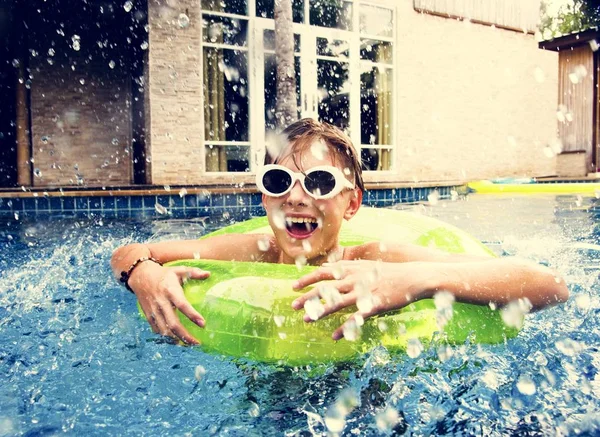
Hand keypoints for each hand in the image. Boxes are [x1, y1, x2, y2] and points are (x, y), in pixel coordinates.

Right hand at [129, 262, 209, 344]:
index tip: (203, 324)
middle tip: (197, 343)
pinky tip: (176, 340)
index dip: (192, 315)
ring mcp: (154, 310)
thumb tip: (209, 274)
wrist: (140, 276)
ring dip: (176, 339)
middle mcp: (162, 302)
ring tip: (188, 344)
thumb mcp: (179, 270)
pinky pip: (157, 330)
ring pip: (164, 330)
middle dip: (185, 336)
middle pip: (173, 323)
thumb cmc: (164, 274)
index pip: (182, 305)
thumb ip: (194, 272)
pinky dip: (166, 337)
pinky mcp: (148, 315)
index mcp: (171, 290)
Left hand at [291, 260, 428, 339]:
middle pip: (325, 288)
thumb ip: (344, 267)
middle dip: (308, 297)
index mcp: (351, 269)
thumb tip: (325, 267)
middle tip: (293, 306)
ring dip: (319, 311)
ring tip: (306, 320)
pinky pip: (355, 318)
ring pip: (336, 302)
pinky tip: (334, 336)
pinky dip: (343, 327)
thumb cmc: (388, 272)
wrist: (413, 277)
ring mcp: (364, 292)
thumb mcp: (365, 265)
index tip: (293, 287)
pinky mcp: (374, 305)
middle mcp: (354, 279)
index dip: (307, 279)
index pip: (323, 272)